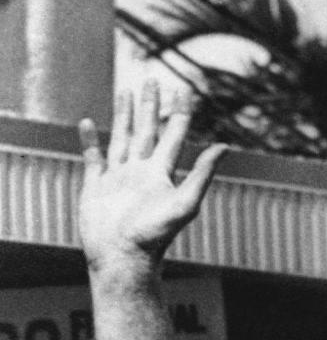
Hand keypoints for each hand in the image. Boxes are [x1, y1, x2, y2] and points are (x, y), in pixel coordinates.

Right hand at [78, 82, 224, 273]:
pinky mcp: (96, 187)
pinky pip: (94, 158)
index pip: (173, 134)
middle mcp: (141, 172)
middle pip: (147, 130)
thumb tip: (224, 146)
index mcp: (162, 173)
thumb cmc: (154, 236)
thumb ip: (202, 174)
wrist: (122, 259)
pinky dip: (90, 140)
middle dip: (150, 106)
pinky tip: (88, 123)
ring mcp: (118, 178)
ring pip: (122, 137)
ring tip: (125, 91)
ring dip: (124, 115)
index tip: (183, 89)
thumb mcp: (184, 203)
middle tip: (152, 80)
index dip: (178, 111)